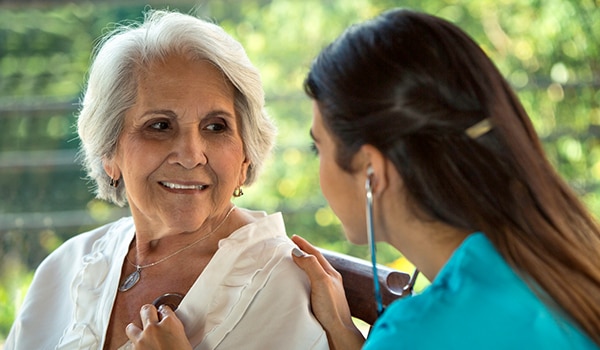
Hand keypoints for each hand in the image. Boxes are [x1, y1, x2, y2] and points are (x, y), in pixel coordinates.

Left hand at [125, 304, 192, 349]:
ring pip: (132, 326)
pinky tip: (140, 346)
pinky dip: (134, 344)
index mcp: (170, 324)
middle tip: (151, 316)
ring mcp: (142, 339)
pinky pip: (130, 344)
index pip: (165, 309)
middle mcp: (154, 328)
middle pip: (147, 309)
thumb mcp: (184, 341)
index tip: (165, 316)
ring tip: (140, 331)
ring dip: (136, 328)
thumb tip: (173, 332)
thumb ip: (175, 331)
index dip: (165, 313)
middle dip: (149, 312)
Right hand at [291, 235, 363, 349]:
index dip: (304, 244)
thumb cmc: (331, 308)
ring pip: (314, 273)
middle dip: (304, 252)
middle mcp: (330, 280)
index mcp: (331, 274)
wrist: (338, 332)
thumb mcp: (321, 282)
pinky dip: (304, 278)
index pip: (316, 254)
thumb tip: (298, 252)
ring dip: (304, 265)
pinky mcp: (322, 302)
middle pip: (315, 261)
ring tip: (293, 261)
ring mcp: (327, 291)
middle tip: (291, 246)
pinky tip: (299, 284)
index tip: (293, 237)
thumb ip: (311, 265)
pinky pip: (312, 284)